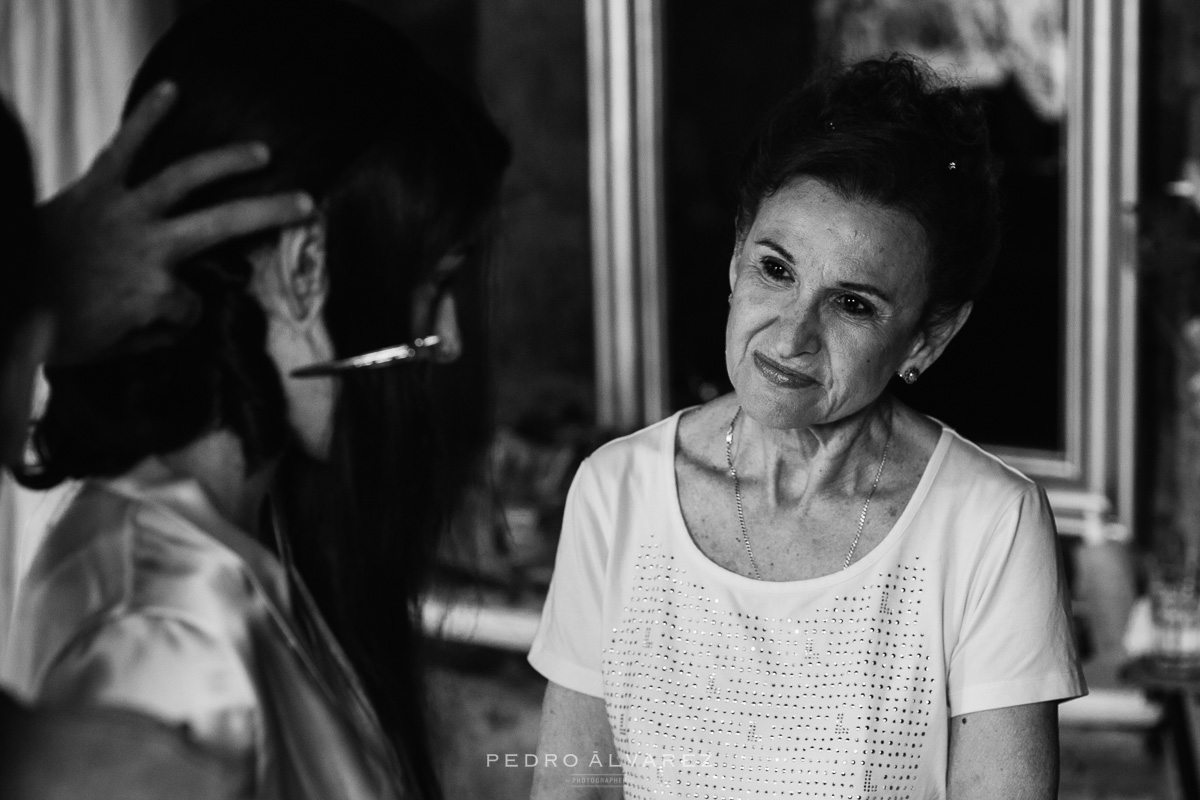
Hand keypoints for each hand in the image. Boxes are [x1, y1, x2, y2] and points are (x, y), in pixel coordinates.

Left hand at [38, 81, 314, 363]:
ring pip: (186, 178)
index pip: (192, 306)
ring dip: (226, 161)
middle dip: (271, 213)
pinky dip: (145, 118)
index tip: (166, 325)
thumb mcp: (110, 352)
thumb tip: (176, 324)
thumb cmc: (54, 330)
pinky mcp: (95, 187)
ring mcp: (125, 211)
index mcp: (156, 293)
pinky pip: (124, 148)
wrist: (6, 298)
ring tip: (261, 153)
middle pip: (225, 225)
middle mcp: (151, 246)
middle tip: (307, 205)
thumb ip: (152, 336)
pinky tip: (172, 91)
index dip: (183, 318)